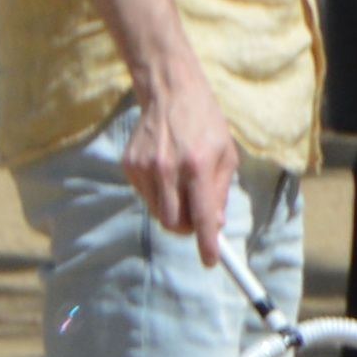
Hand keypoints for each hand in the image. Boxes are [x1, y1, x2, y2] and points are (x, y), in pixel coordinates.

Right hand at [120, 69, 238, 250]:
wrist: (171, 95)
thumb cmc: (206, 126)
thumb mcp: (227, 156)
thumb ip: (220, 193)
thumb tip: (214, 227)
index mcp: (199, 166)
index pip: (202, 216)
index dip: (206, 243)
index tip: (210, 261)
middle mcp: (168, 169)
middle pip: (174, 223)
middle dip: (189, 229)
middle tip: (198, 221)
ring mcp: (144, 168)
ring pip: (159, 213)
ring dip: (175, 212)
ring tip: (184, 188)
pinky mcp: (129, 166)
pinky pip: (146, 197)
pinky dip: (160, 196)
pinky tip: (167, 174)